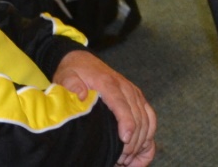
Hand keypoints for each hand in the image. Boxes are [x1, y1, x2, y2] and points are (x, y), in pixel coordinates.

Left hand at [54, 50, 155, 166]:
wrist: (83, 61)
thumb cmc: (74, 72)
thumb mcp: (66, 76)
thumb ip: (71, 84)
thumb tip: (81, 95)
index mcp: (108, 83)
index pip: (122, 105)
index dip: (127, 124)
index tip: (124, 141)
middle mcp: (126, 88)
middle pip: (138, 117)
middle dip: (132, 141)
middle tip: (120, 159)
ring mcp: (135, 94)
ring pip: (147, 121)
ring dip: (141, 142)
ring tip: (127, 159)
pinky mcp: (138, 99)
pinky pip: (151, 119)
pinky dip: (149, 136)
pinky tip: (140, 152)